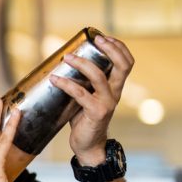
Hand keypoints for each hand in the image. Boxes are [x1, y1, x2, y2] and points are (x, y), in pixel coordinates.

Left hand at [50, 33, 133, 164]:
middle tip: (94, 40)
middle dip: (110, 49)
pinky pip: (80, 94)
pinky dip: (65, 84)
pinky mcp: (96, 112)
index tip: (103, 37)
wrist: (88, 144)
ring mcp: (107, 103)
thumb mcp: (89, 95)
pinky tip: (54, 79)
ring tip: (67, 57)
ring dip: (82, 64)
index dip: (119, 47)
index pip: (127, 62)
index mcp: (115, 86)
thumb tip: (66, 59)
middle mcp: (115, 93)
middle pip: (122, 65)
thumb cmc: (85, 117)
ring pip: (98, 76)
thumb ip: (85, 80)